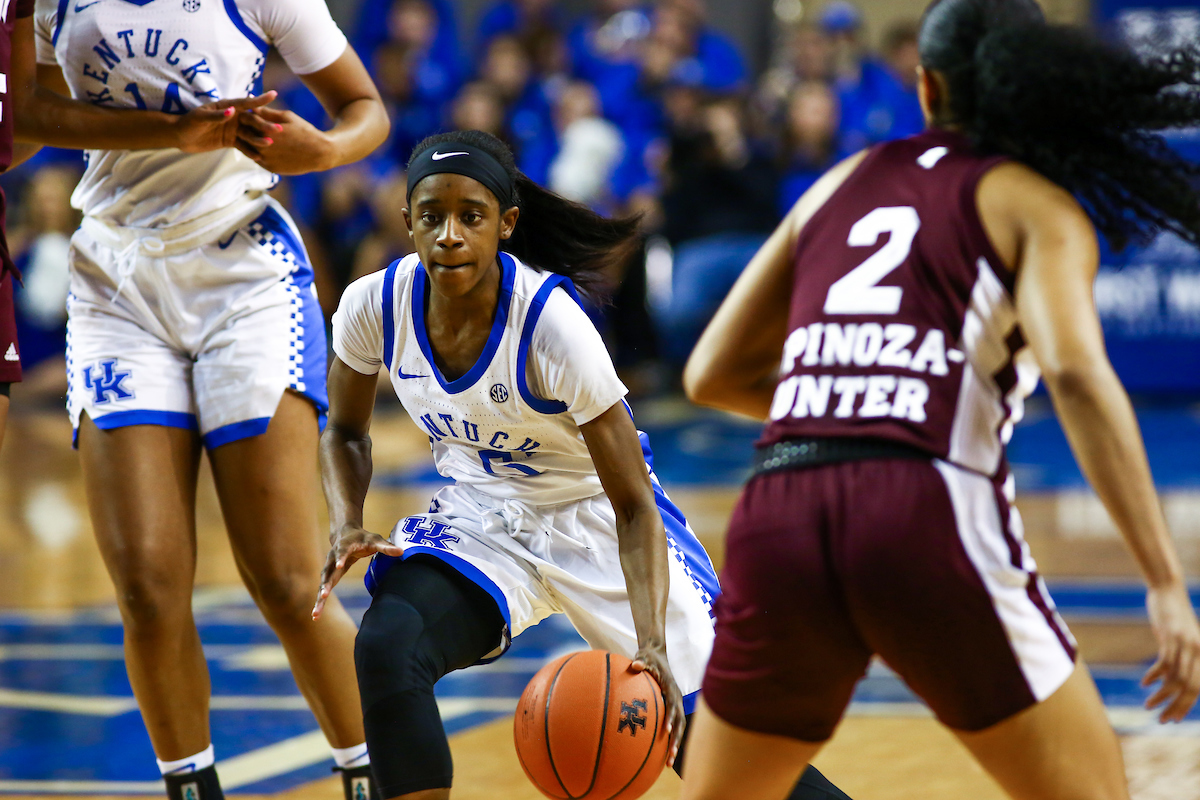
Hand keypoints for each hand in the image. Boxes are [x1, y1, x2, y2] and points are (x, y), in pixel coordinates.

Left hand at [175, 92, 277, 153]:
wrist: (181, 136)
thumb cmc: (189, 123)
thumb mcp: (201, 118)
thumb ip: (217, 116)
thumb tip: (232, 111)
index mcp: (226, 106)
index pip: (245, 103)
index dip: (259, 100)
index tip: (273, 95)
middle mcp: (233, 117)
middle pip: (252, 120)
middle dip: (265, 124)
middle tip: (279, 129)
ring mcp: (233, 129)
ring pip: (250, 134)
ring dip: (260, 139)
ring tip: (271, 144)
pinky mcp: (231, 141)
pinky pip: (243, 146)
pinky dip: (251, 151)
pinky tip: (260, 156)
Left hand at [236, 106, 333, 174]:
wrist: (320, 153)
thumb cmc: (305, 131)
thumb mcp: (287, 117)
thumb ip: (266, 112)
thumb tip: (251, 105)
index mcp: (265, 130)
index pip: (245, 119)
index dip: (245, 115)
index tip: (248, 113)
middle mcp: (262, 146)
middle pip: (244, 134)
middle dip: (246, 128)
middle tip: (249, 124)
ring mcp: (266, 159)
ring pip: (249, 148)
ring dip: (251, 141)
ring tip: (258, 136)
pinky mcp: (270, 168)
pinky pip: (258, 159)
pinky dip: (259, 152)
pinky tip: (266, 147)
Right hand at [313, 524, 403, 618]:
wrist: (345, 535)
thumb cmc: (363, 538)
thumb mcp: (376, 540)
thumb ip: (387, 547)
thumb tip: (402, 552)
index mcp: (344, 547)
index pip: (342, 552)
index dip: (340, 558)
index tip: (339, 566)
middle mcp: (332, 558)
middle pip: (327, 572)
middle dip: (325, 584)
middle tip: (324, 595)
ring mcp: (329, 568)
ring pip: (323, 584)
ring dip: (320, 598)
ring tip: (316, 613)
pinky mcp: (329, 576)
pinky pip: (323, 589)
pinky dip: (320, 602)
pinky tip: (316, 615)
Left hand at [630, 644, 685, 765]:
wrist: (657, 655)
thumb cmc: (649, 657)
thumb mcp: (644, 656)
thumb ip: (640, 662)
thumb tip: (634, 665)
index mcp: (671, 688)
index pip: (673, 704)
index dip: (671, 717)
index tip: (666, 730)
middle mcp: (677, 698)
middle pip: (680, 722)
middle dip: (676, 739)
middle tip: (670, 755)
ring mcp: (676, 705)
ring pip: (679, 728)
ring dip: (675, 744)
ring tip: (668, 764)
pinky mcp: (672, 708)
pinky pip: (673, 726)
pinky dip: (670, 740)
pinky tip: (662, 755)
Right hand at [1142, 581, 1199, 721]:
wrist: (1168, 589)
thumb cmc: (1174, 615)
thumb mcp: (1180, 639)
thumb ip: (1180, 658)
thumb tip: (1170, 680)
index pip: (1198, 689)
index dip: (1186, 706)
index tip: (1173, 719)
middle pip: (1190, 689)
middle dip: (1176, 707)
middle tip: (1162, 720)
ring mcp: (1186, 645)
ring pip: (1177, 679)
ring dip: (1161, 696)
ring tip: (1148, 706)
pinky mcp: (1172, 637)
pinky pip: (1164, 663)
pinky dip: (1154, 676)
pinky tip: (1144, 683)